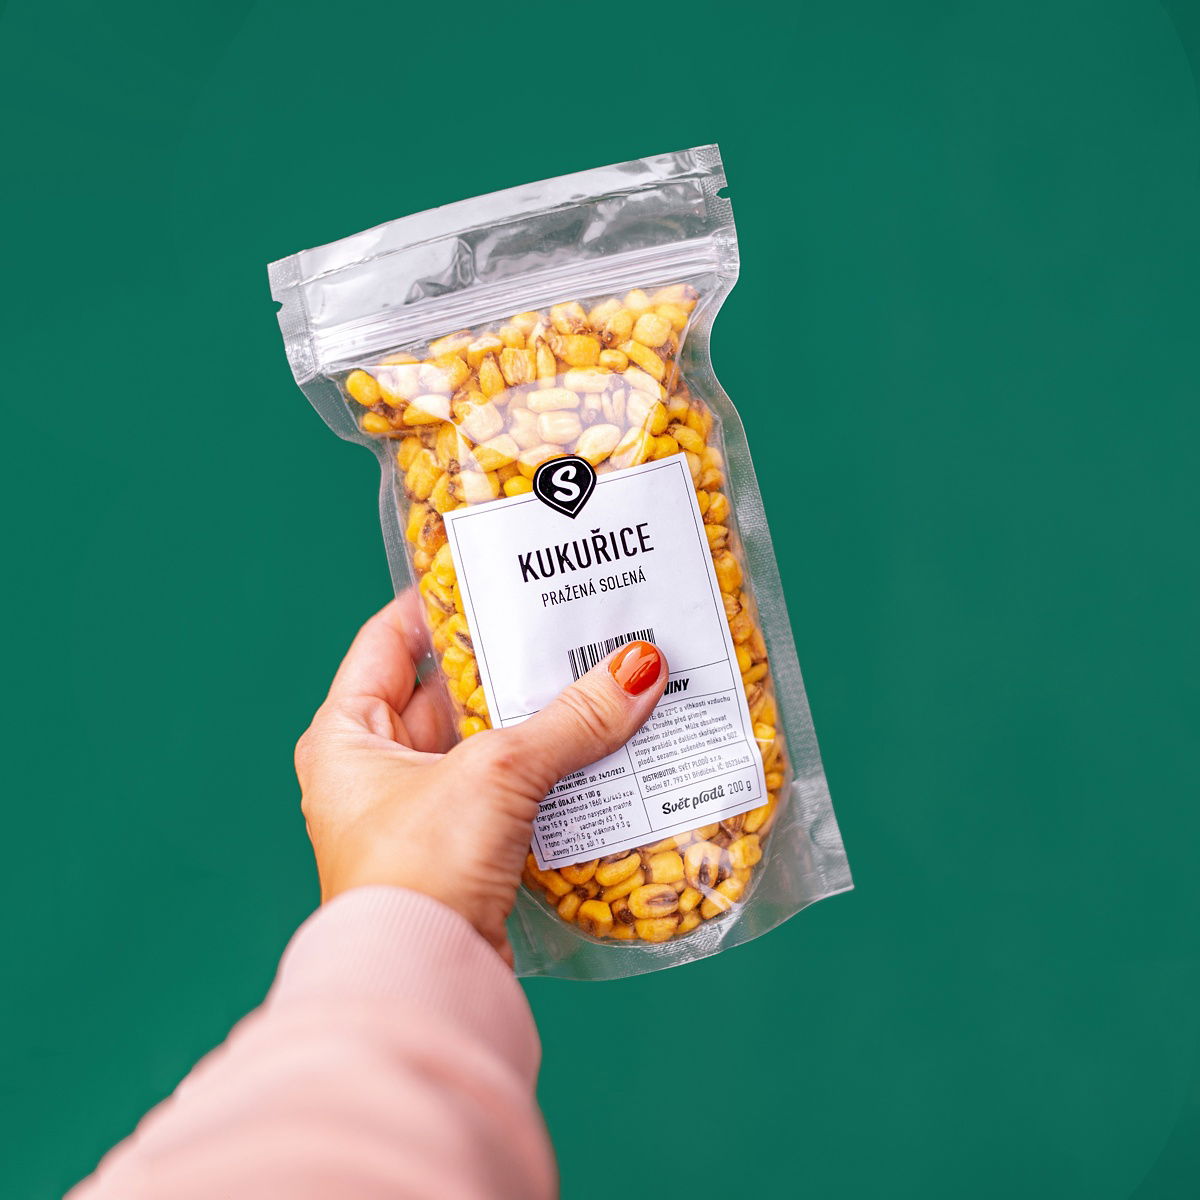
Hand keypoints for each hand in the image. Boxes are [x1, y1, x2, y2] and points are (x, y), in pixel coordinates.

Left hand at [294, 591, 667, 963]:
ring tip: (597, 681)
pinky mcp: (461, 855)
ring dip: (538, 723)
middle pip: (449, 693)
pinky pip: (510, 795)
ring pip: (487, 747)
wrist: (424, 983)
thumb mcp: (495, 774)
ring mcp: (419, 815)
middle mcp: (375, 772)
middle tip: (569, 628)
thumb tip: (638, 670)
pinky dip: (549, 774)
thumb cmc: (419, 869)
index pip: (389, 641)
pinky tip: (599, 751)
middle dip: (509, 666)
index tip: (496, 575)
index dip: (439, 603)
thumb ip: (568, 721)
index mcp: (347, 735)